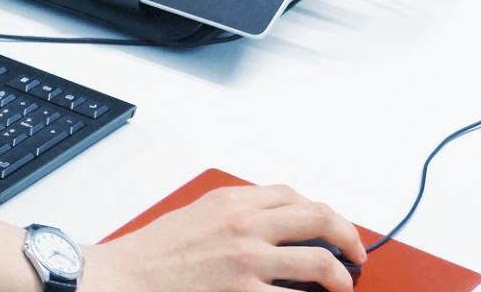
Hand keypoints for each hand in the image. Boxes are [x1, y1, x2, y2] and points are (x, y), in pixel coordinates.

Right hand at [80, 184, 365, 291]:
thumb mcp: (196, 216)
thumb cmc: (152, 253)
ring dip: (342, 276)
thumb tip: (272, 225)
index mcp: (232, 202)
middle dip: (348, 237)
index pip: (294, 197)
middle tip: (356, 255)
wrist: (124, 277)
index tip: (332, 228)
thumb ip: (234, 216)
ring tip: (345, 285)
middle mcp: (245, 225)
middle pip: (318, 218)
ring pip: (320, 261)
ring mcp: (247, 260)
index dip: (324, 213)